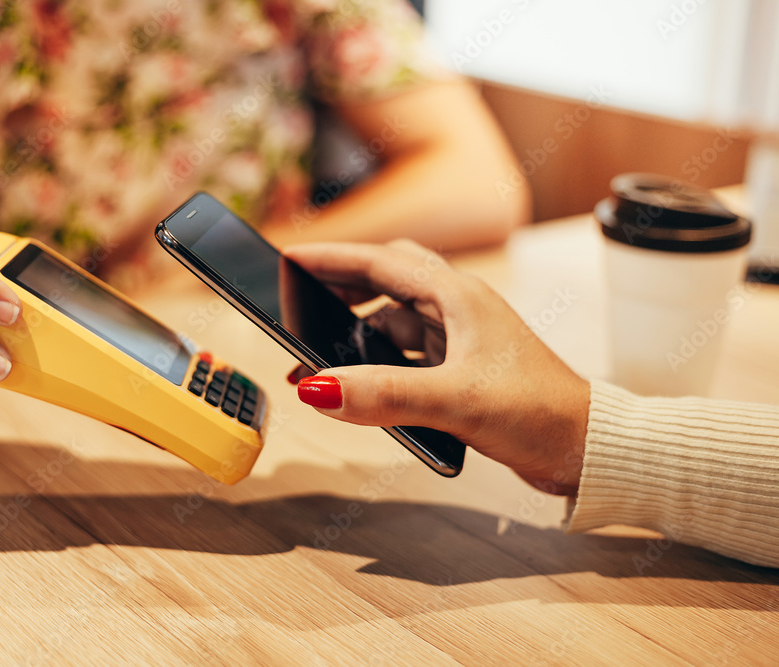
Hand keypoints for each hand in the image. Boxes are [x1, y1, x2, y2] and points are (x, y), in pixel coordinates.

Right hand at [285, 240, 589, 494]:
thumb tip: (317, 387)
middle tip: (300, 307)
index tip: (289, 258)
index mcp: (458, 297)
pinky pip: (408, 353)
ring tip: (318, 361)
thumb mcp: (456, 400)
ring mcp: (462, 338)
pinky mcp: (463, 369)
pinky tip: (363, 386)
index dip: (331, 258)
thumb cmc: (540, 413)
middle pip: (386, 281)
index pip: (380, 262)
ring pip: (394, 321)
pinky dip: (379, 363)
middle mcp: (458, 309)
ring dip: (356, 335)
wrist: (589, 448)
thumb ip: (384, 394)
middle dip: (340, 290)